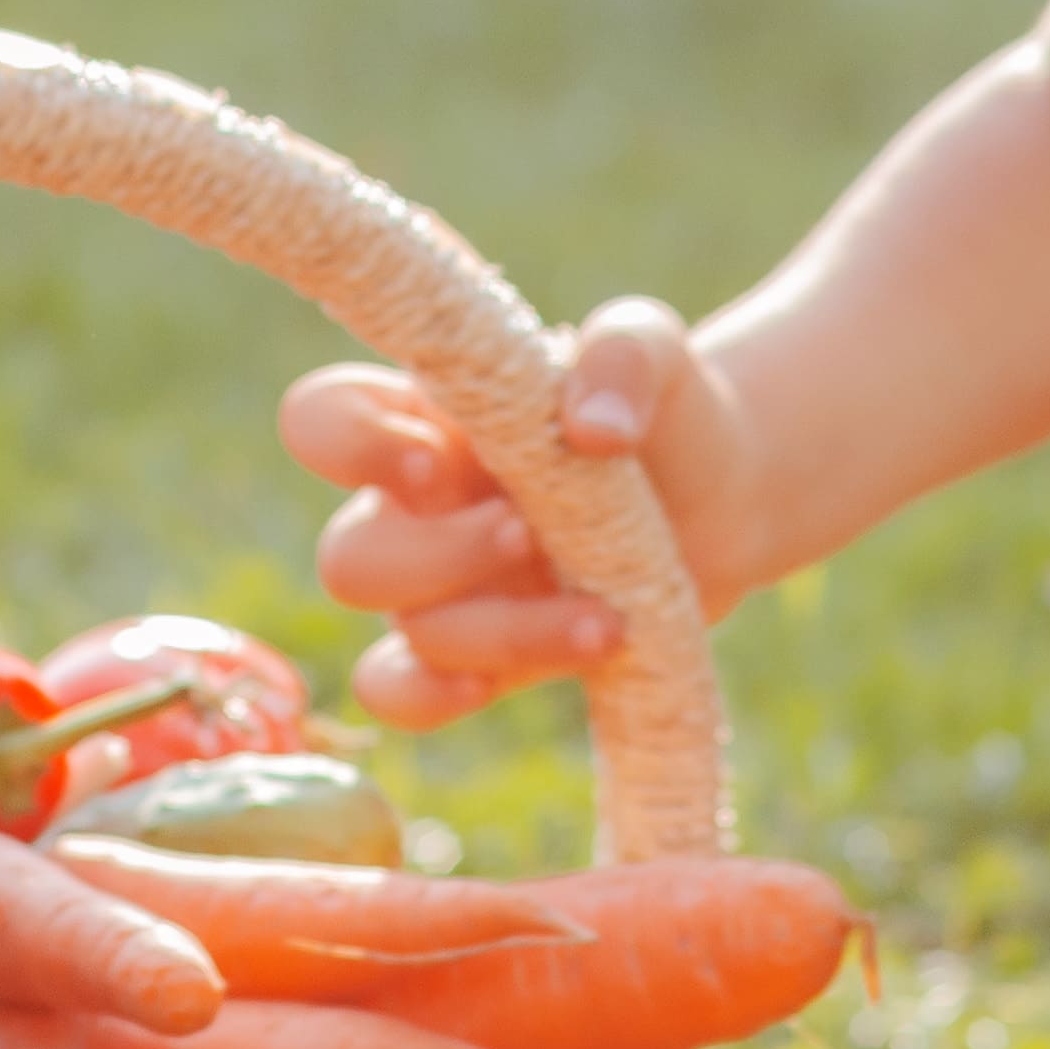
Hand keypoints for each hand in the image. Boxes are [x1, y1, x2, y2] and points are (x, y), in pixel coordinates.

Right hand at [272, 295, 739, 725]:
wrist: (728, 494)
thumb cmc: (668, 405)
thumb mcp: (653, 351)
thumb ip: (623, 354)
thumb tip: (595, 427)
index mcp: (428, 416)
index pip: (321, 421)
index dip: (350, 448)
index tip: (437, 463)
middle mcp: (416, 506)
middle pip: (349, 558)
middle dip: (441, 558)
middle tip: (531, 533)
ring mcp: (444, 586)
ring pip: (405, 629)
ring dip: (501, 632)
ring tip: (606, 618)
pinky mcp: (485, 653)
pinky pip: (404, 691)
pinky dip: (432, 698)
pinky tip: (495, 687)